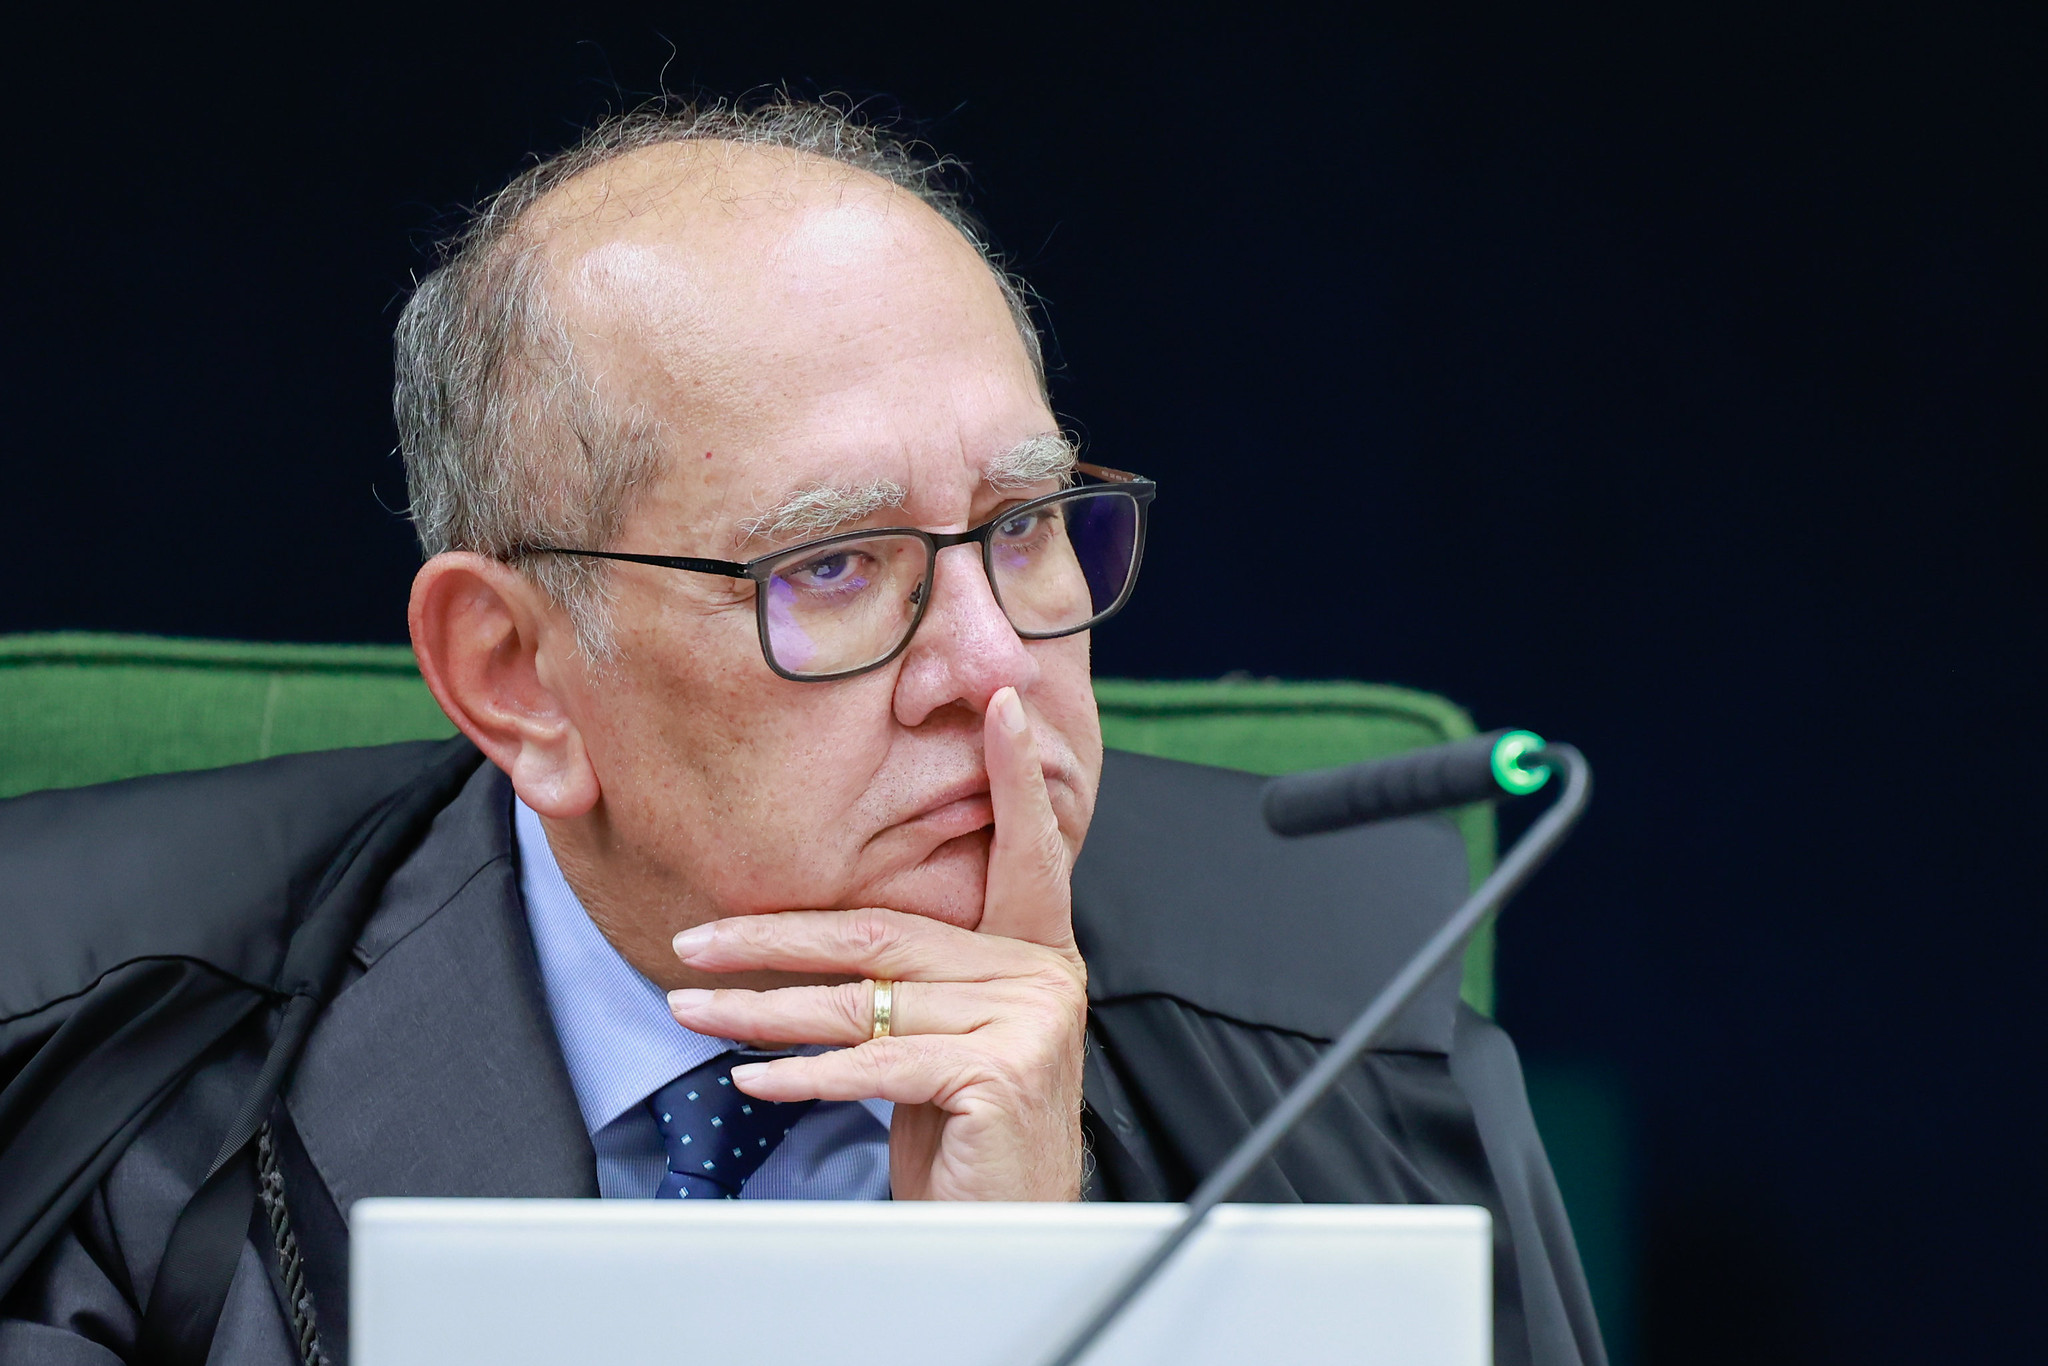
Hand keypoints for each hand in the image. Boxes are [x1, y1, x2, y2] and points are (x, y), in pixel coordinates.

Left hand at [663, 685, 1087, 1200]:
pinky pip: (875, 1065)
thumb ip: (911, 979)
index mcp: (1035, 950)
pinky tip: (749, 1078)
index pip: (1023, 850)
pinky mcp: (1002, 1071)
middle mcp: (1041, 972)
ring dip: (759, 1009)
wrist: (1008, 1232)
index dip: (1010, 777)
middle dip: (774, 936)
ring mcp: (1029, 1018)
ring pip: (864, 1002)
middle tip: (694, 936)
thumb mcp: (940, 1039)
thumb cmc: (964, 1134)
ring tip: (688, 1006)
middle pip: (884, 932)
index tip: (995, 704)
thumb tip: (816, 936)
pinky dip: (801, 1076)